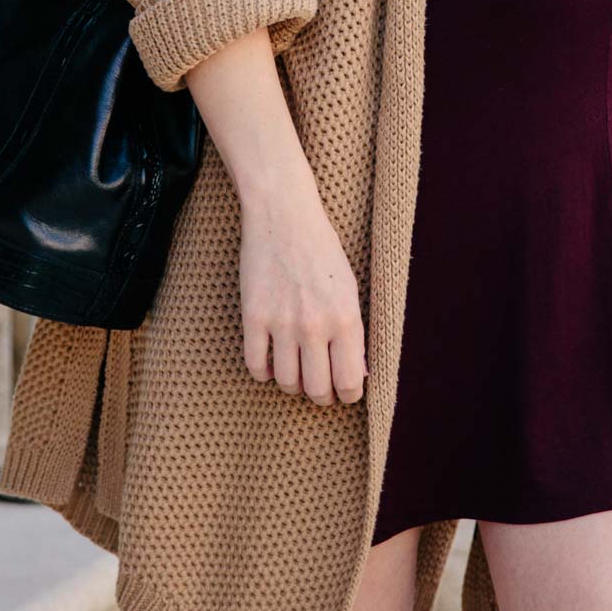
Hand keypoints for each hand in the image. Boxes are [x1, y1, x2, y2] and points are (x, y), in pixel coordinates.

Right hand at [238, 184, 367, 407]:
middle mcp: (315, 325)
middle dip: (320, 395)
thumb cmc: (322, 250)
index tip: (343, 392)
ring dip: (292, 383)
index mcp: (346, 318)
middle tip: (319, 388)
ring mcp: (281, 322)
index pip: (350, 383)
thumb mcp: (350, 289)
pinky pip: (255, 366)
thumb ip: (354, 334)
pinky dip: (264, 372)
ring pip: (286, 382)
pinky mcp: (253, 316)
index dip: (348, 395)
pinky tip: (271, 360)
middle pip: (316, 390)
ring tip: (296, 370)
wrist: (284, 215)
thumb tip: (358, 376)